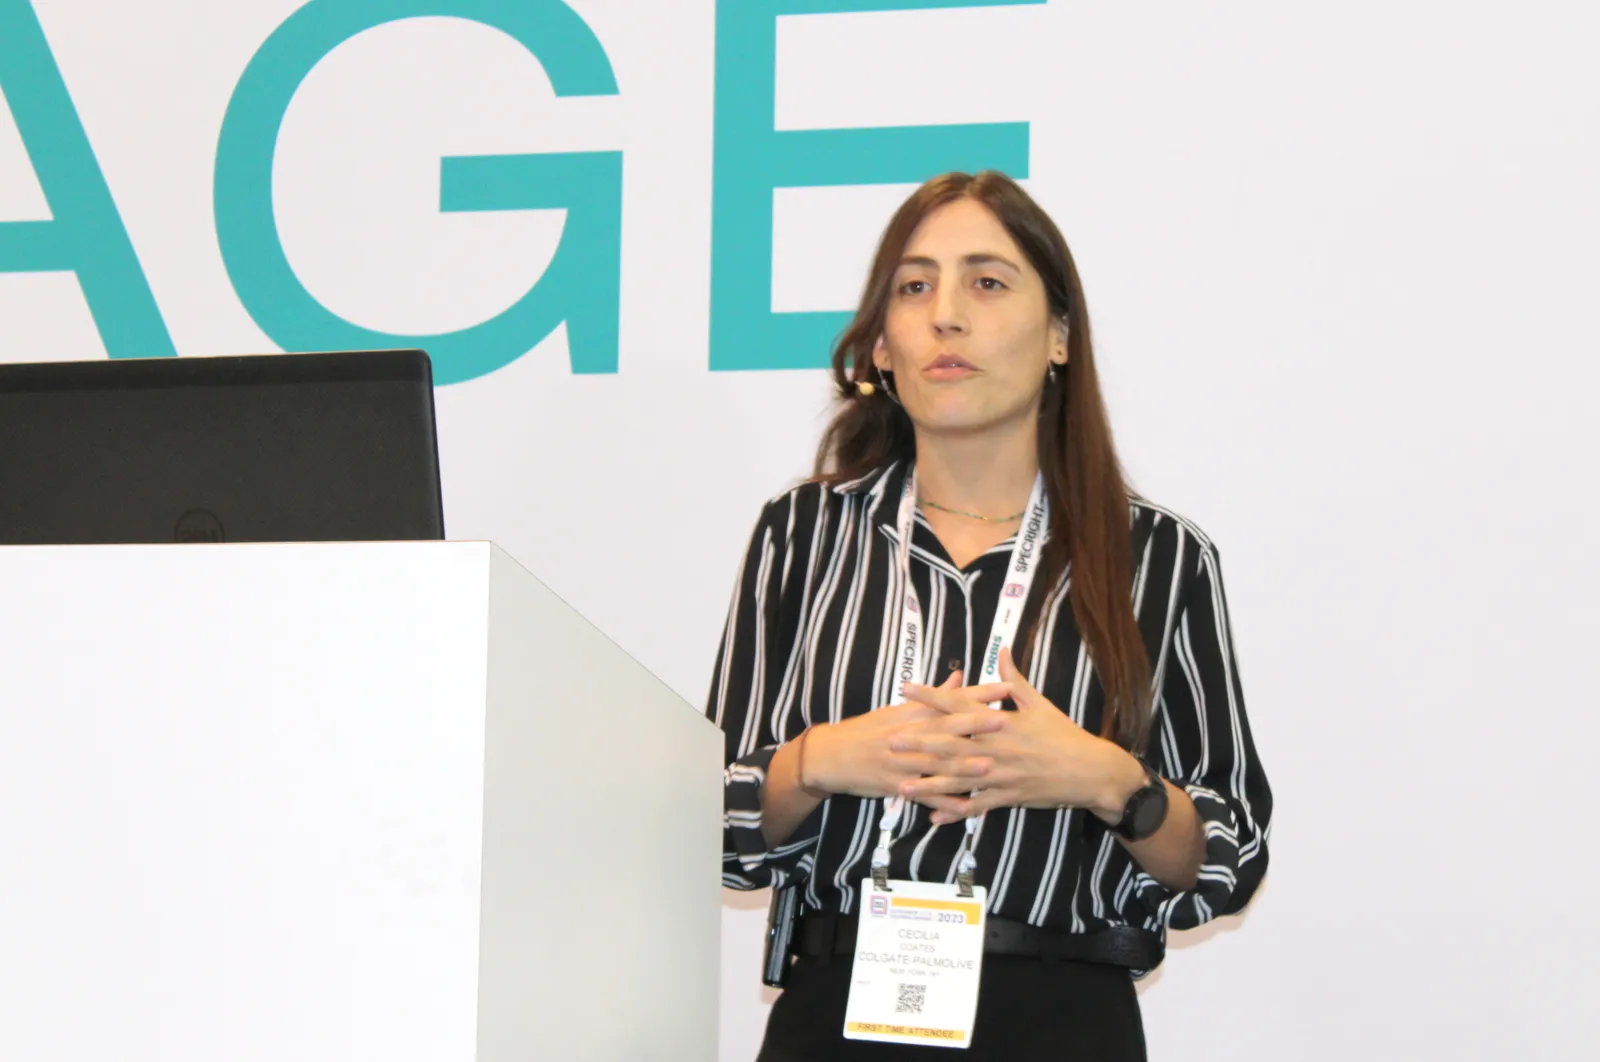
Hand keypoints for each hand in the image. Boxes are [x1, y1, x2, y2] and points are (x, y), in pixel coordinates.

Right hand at [804, 671, 1009, 798]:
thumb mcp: (897, 709)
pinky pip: (925, 795)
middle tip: (1006, 721)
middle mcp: (910, 736)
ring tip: (990, 766)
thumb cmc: (867, 730)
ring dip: (964, 766)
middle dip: (977, 725)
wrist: (831, 755)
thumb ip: (933, 697)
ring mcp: (903, 762)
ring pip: (938, 764)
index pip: (951, 701)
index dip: (978, 694)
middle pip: (947, 729)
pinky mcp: (897, 785)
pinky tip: (967, 809)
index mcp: (913, 715)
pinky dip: (945, 803)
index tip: (1005, 688)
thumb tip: (959, 676)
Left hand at [895, 648, 1144, 824]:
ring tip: (901, 784)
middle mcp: (997, 749)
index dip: (932, 697)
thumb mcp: (1040, 703)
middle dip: (920, 743)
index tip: (907, 689)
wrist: (1091, 771)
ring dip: (928, 783)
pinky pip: (977, 807)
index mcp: (1003, 723)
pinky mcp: (1007, 797)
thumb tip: (1002, 649)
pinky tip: (933, 816)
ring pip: (958, 780)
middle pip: (952, 745)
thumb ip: (1014, 679)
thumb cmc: (1064, 734)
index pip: (960, 706)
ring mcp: (1000, 775)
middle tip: (892, 740)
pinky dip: (956, 812)